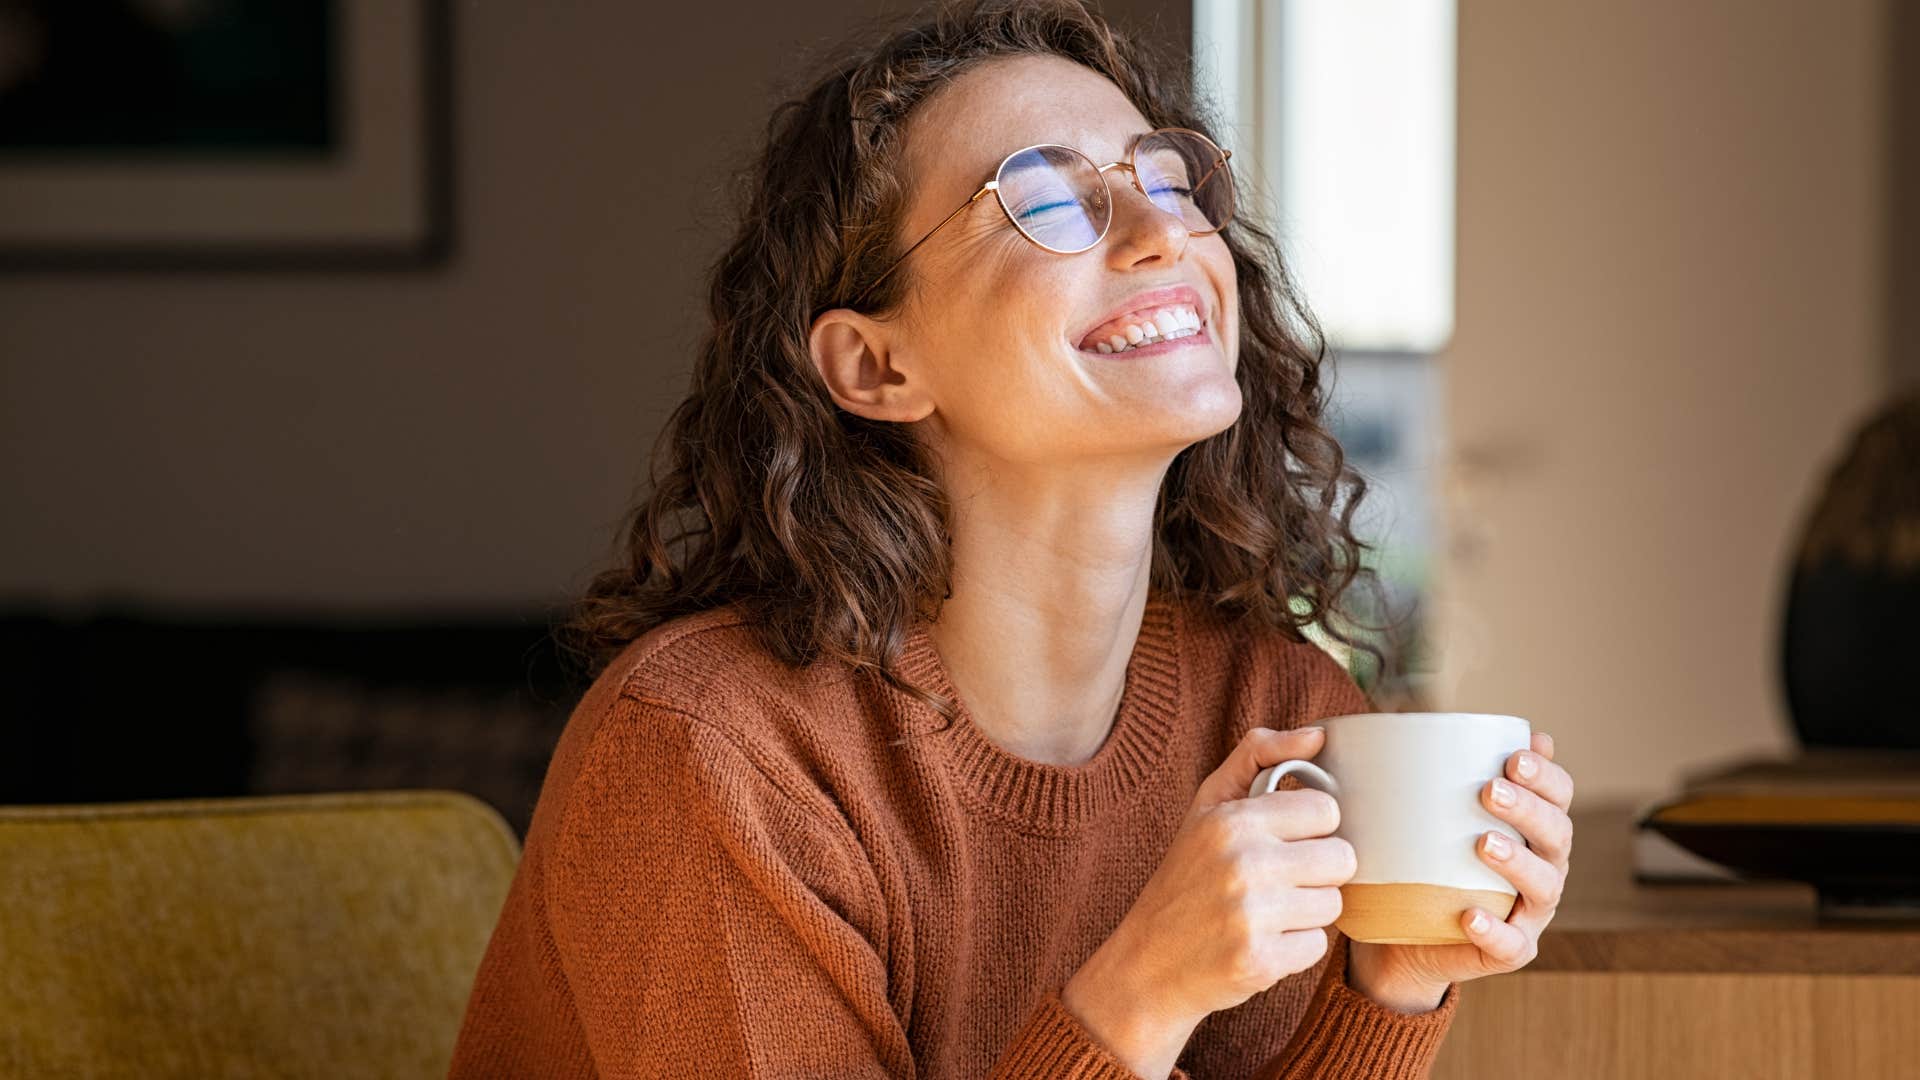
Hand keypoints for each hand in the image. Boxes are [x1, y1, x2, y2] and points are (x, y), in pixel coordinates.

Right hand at [1066, 726, 1355, 1041]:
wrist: (1148, 962)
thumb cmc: (1186, 876)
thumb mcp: (1208, 805)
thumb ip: (1258, 756)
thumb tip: (1318, 734)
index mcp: (1233, 820)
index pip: (1326, 810)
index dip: (1312, 828)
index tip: (1287, 840)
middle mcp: (1243, 864)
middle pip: (1341, 859)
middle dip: (1318, 872)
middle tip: (1281, 880)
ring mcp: (1252, 915)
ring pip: (1333, 904)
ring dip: (1308, 911)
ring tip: (1268, 912)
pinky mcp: (1261, 961)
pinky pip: (1318, 946)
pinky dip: (1295, 948)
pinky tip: (1262, 942)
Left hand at [1347, 731, 1573, 1007]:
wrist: (1403, 936)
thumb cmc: (1422, 861)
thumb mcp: (1427, 815)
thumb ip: (1439, 774)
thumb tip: (1427, 723)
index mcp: (1534, 829)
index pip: (1558, 796)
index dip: (1546, 776)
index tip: (1513, 756)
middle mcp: (1543, 867)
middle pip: (1557, 835)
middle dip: (1529, 809)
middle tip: (1489, 791)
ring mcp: (1530, 913)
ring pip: (1544, 887)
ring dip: (1518, 863)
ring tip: (1484, 843)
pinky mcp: (1509, 951)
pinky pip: (1511, 945)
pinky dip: (1495, 930)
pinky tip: (1471, 916)